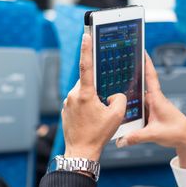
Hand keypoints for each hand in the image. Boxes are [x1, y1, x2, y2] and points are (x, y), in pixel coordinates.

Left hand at [62, 33, 126, 161]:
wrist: (81, 152)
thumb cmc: (97, 135)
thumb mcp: (117, 115)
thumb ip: (119, 98)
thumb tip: (114, 94)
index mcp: (85, 94)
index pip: (86, 66)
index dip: (86, 49)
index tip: (85, 35)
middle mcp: (73, 95)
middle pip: (88, 82)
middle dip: (98, 88)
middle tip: (104, 103)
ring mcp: (67, 103)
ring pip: (83, 92)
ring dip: (92, 99)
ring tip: (98, 116)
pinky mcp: (66, 110)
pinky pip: (78, 102)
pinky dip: (86, 107)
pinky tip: (91, 119)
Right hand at [116, 53, 185, 167]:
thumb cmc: (176, 132)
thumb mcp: (154, 134)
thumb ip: (136, 137)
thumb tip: (121, 140)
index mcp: (157, 99)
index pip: (151, 76)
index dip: (146, 62)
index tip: (141, 50)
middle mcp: (154, 100)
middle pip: (138, 87)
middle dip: (128, 80)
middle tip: (115, 72)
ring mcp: (152, 107)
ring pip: (136, 100)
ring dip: (127, 99)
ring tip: (114, 97)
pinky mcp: (151, 114)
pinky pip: (137, 109)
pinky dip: (130, 110)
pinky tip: (122, 114)